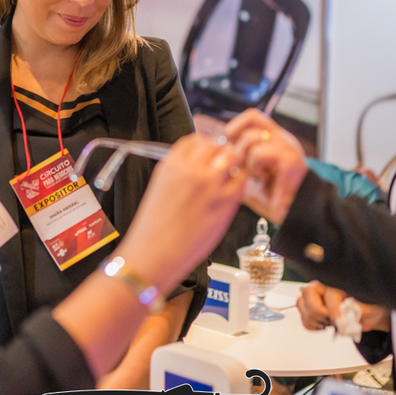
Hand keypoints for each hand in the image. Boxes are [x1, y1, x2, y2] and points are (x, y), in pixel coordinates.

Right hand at [116, 134, 245, 295]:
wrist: (154, 255)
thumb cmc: (155, 230)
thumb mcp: (161, 188)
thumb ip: (181, 172)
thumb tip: (201, 164)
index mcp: (170, 164)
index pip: (196, 139)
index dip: (205, 147)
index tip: (208, 156)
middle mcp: (190, 170)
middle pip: (216, 145)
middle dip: (220, 154)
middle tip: (221, 168)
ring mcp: (209, 184)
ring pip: (232, 157)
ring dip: (233, 166)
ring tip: (227, 180)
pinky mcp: (224, 202)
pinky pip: (241, 181)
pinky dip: (239, 183)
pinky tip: (231, 194)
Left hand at [225, 109, 306, 223]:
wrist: (297, 214)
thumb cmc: (272, 196)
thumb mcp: (251, 172)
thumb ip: (239, 158)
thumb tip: (218, 150)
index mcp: (275, 139)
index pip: (252, 117)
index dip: (236, 127)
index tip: (230, 146)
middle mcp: (283, 138)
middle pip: (252, 118)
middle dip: (238, 142)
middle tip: (240, 163)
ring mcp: (288, 147)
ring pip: (251, 137)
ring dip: (246, 159)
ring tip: (256, 175)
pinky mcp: (289, 160)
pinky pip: (259, 153)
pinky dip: (255, 168)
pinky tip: (263, 179)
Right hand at [297, 281, 390, 333]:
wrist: (367, 314)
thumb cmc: (368, 306)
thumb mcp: (369, 308)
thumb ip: (358, 311)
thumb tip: (346, 319)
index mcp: (339, 282)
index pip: (330, 294)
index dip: (333, 310)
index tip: (338, 322)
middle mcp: (324, 286)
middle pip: (308, 292)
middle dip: (318, 312)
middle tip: (331, 320)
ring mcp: (316, 297)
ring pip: (301, 304)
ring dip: (315, 319)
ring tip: (329, 323)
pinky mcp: (311, 308)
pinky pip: (303, 317)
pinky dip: (312, 325)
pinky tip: (324, 325)